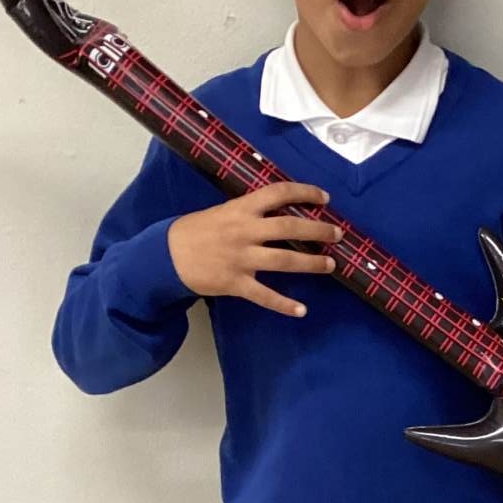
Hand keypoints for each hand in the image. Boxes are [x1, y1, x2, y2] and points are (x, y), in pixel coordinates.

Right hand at [166, 182, 340, 315]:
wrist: (166, 255)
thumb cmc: (196, 231)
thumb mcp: (222, 211)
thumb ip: (250, 212)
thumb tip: (280, 211)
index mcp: (241, 209)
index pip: (278, 193)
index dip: (305, 193)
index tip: (325, 198)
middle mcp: (244, 231)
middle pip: (289, 227)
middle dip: (318, 230)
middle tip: (337, 234)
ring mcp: (241, 258)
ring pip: (284, 260)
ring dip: (311, 263)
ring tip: (330, 265)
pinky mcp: (235, 283)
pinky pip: (264, 296)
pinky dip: (284, 304)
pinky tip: (301, 310)